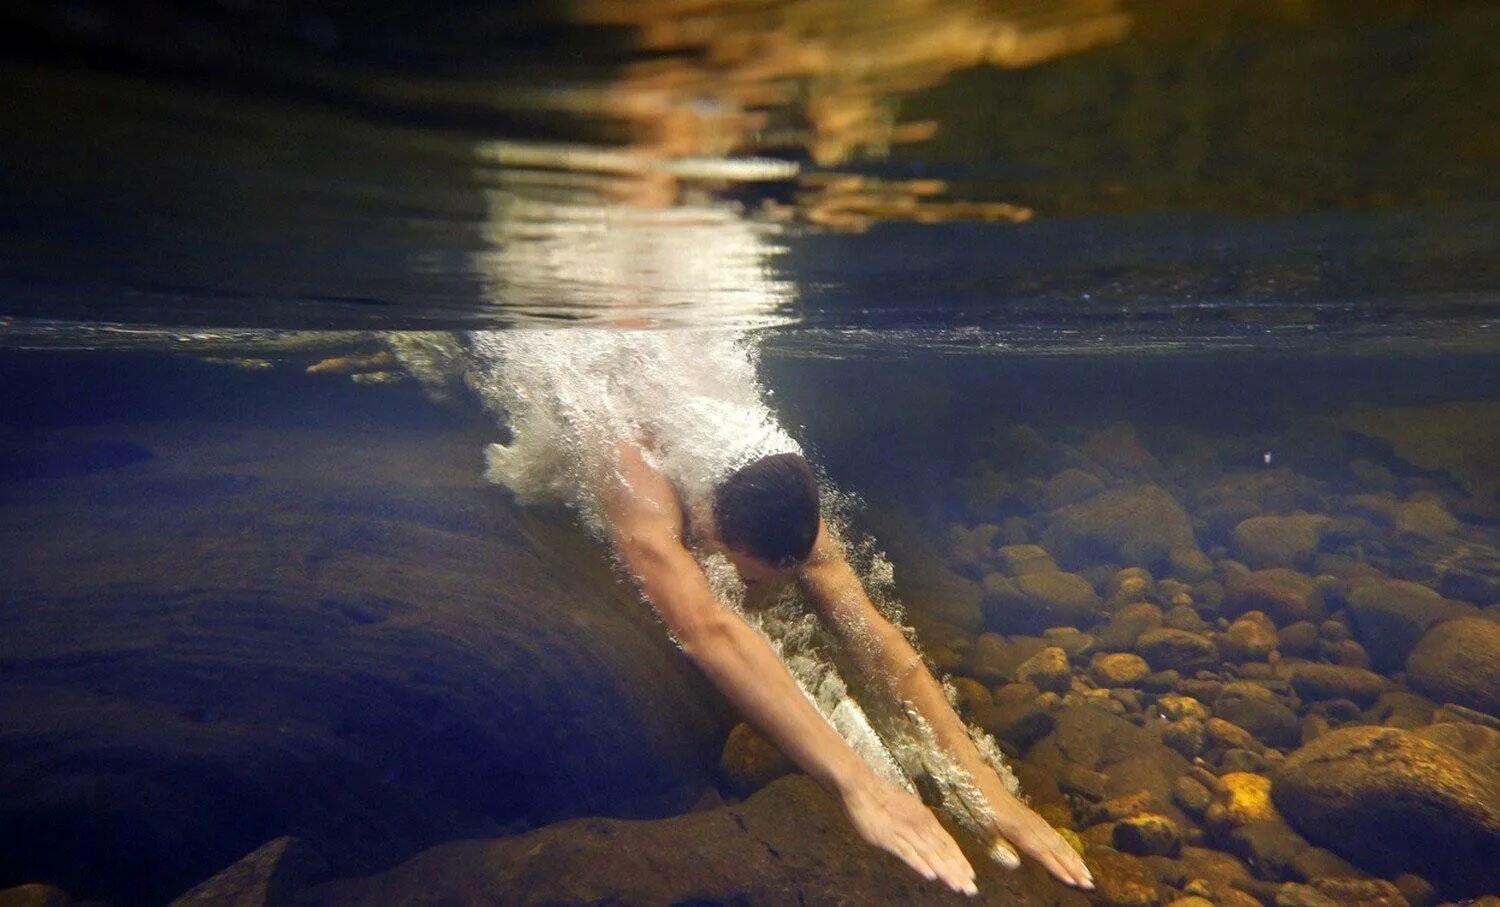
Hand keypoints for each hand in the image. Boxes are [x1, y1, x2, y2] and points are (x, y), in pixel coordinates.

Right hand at [840, 777, 977, 895]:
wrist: (863, 786)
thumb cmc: (883, 795)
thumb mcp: (908, 809)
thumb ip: (918, 824)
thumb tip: (928, 834)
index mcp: (925, 819)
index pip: (947, 843)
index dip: (959, 859)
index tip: (970, 874)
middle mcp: (920, 826)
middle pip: (942, 851)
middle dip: (957, 871)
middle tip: (970, 889)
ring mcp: (906, 831)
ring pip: (929, 854)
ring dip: (944, 870)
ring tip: (957, 886)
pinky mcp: (890, 837)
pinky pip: (907, 852)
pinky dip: (919, 863)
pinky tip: (930, 875)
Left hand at [973, 772, 1093, 890]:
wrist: (983, 782)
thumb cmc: (980, 808)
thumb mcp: (983, 829)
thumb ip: (999, 848)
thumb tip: (1016, 864)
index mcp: (1019, 830)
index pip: (1043, 853)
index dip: (1058, 868)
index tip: (1073, 882)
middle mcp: (1032, 825)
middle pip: (1057, 849)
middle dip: (1074, 867)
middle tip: (1089, 884)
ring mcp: (1036, 821)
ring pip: (1059, 841)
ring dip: (1075, 858)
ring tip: (1087, 873)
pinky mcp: (1036, 819)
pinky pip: (1056, 834)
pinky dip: (1068, 846)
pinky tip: (1074, 855)